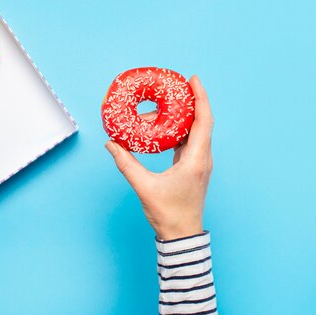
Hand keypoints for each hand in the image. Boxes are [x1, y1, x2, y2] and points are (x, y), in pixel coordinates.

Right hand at [105, 75, 213, 240]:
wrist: (182, 235)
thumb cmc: (168, 213)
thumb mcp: (144, 187)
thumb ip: (126, 164)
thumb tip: (111, 144)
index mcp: (196, 159)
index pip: (203, 121)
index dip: (201, 98)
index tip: (193, 80)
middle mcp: (203, 158)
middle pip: (201, 121)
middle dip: (189, 102)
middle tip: (171, 88)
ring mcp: (200, 163)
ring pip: (195, 131)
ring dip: (182, 116)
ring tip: (164, 105)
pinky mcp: (193, 167)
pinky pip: (190, 140)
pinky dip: (180, 129)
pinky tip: (166, 125)